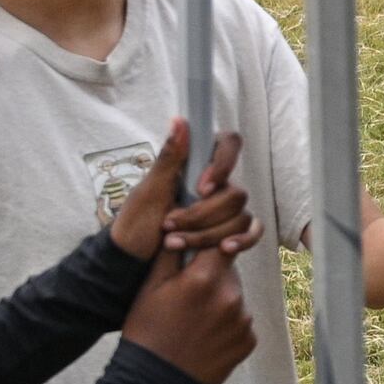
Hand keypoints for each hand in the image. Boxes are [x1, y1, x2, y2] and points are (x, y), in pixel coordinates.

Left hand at [110, 120, 258, 263]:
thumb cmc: (135, 225)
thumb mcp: (148, 192)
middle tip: (172, 224)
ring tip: (176, 243)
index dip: (222, 165)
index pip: (228, 145)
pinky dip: (243, 239)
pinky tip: (225, 248)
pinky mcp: (227, 233)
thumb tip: (180, 120)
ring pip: (241, 215)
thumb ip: (169, 158)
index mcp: (195, 167)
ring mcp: (222, 211)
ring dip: (209, 233)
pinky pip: (251, 231)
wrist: (132, 263)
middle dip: (204, 213)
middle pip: (235, 191)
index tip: (201, 188)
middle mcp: (213, 186)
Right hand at [122, 243, 253, 383]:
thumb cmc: (147, 332)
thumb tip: (182, 229)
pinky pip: (241, 320)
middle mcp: (231, 297)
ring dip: (220, 299)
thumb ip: (171, 252)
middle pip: (228, 270)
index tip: (198, 252)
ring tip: (194, 319)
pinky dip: (227, 323)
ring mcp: (243, 321)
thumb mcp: (150, 287)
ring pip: (235, 295)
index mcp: (205, 279)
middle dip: (212, 274)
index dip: (207, 244)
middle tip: (188, 294)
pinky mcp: (249, 341)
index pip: (219, 242)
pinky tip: (204, 335)